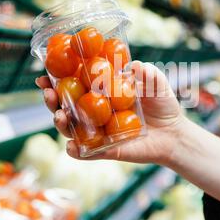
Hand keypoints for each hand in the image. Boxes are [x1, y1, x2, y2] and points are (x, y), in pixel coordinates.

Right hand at [36, 61, 183, 165]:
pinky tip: (72, 146)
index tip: (44, 73)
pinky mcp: (106, 150)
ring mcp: (98, 132)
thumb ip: (148, 73)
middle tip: (48, 92)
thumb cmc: (163, 105)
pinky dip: (77, 151)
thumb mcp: (157, 83)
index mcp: (101, 93)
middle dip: (51, 100)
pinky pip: (87, 153)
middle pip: (65, 106)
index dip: (56, 80)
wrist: (175, 134)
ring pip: (71, 129)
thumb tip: (134, 66)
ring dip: (59, 123)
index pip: (74, 84)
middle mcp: (95, 112)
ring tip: (59, 115)